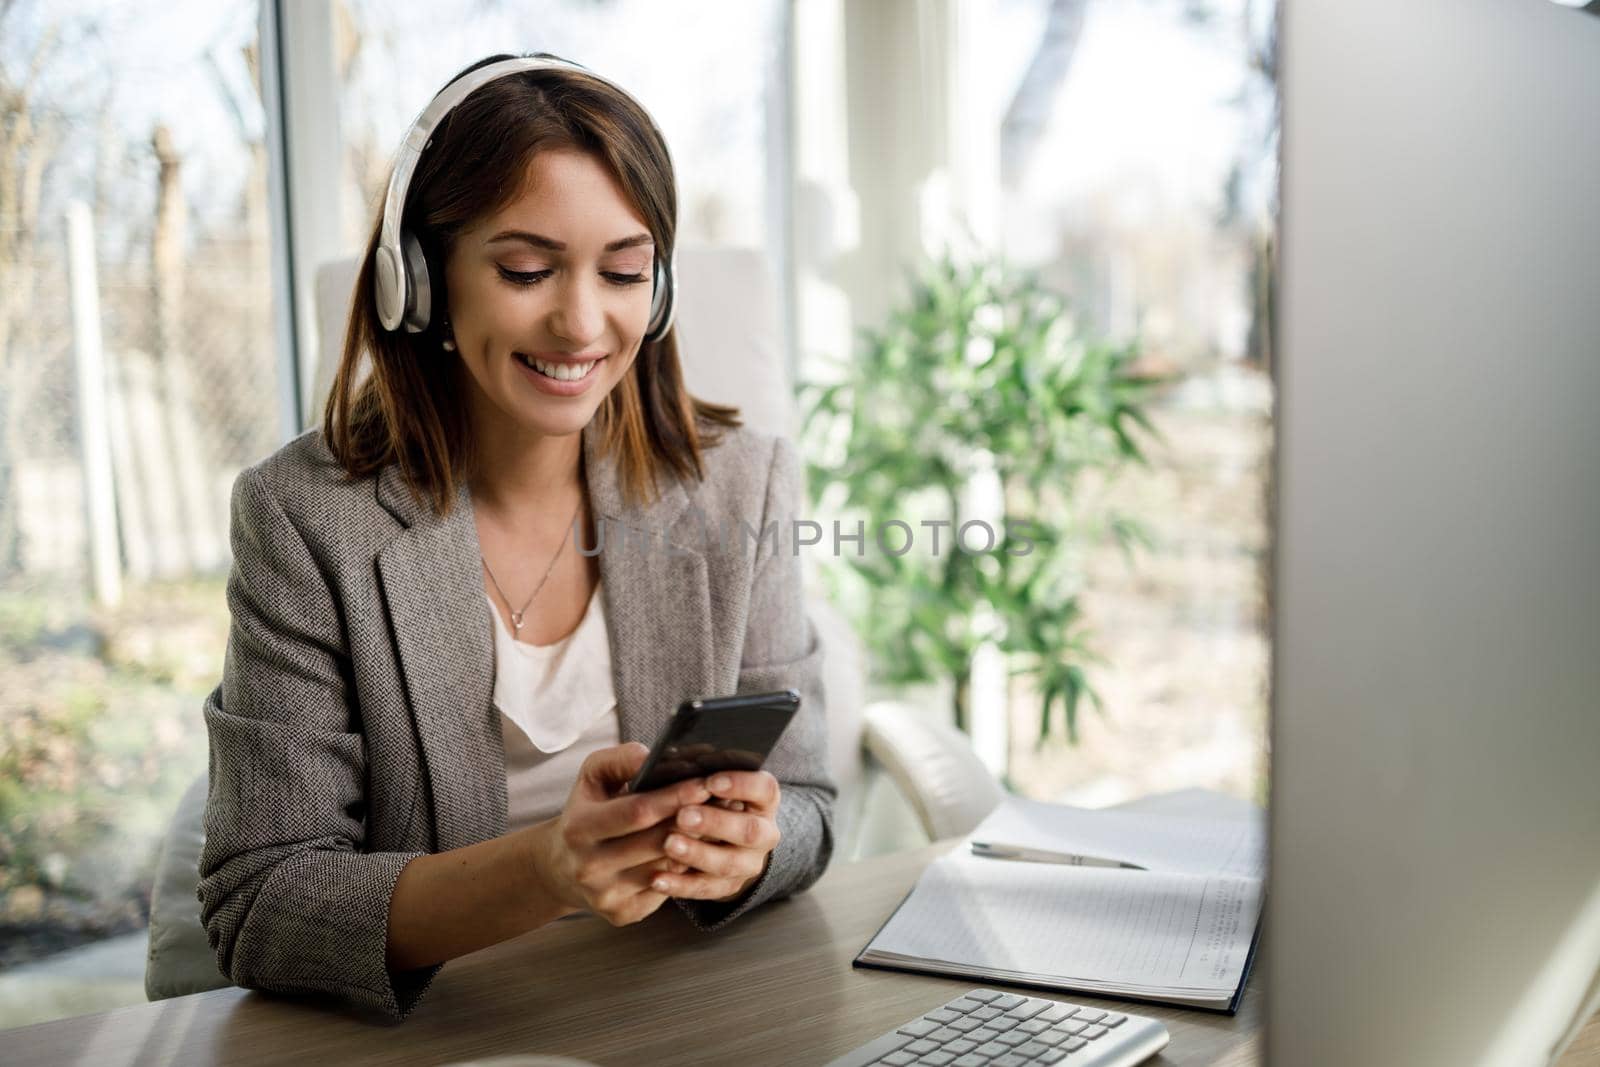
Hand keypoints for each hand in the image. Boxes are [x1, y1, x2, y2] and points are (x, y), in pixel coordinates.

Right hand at [528, 742, 708, 926]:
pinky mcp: (623, 914)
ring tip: (721, 822)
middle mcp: (589, 866)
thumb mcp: (592, 777)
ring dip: (699, 845)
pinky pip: (667, 890)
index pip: (637, 812)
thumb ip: (620, 759)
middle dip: (695, 820)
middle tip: (726, 801)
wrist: (561, 867)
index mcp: (579, 828)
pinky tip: (703, 850)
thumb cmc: (586, 812)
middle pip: (657, 842)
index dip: (674, 797)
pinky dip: (687, 869)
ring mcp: (606, 895)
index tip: (704, 782)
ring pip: (667, 869)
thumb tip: (650, 756)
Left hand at [651, 770, 781, 903]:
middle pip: (749, 830)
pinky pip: (706, 889)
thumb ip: (698, 774)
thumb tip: (671, 760)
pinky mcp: (729, 887)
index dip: (740, 785)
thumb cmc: (710, 799)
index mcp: (763, 800)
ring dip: (698, 854)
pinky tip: (657, 879)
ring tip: (669, 844)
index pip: (764, 789)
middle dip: (715, 822)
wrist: (725, 841)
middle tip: (683, 815)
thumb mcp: (712, 783)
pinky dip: (681, 885)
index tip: (709, 781)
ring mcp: (749, 863)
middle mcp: (764, 833)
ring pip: (728, 863)